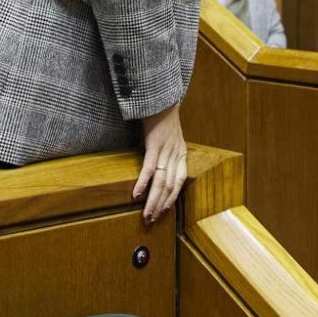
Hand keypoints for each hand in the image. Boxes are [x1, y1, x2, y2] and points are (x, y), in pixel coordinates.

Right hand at [134, 102, 187, 225]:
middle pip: (170, 186)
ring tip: (146, 214)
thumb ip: (166, 149)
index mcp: (181, 153)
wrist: (161, 96)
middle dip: (160, 206)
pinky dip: (143, 183)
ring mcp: (166, 149)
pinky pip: (149, 167)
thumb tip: (156, 164)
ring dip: (153, 200)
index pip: (179, 182)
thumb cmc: (162, 115)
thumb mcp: (169, 135)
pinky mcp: (154, 144)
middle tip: (151, 221)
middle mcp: (176, 154)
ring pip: (161, 181)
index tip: (163, 212)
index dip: (172, 199)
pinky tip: (137, 194)